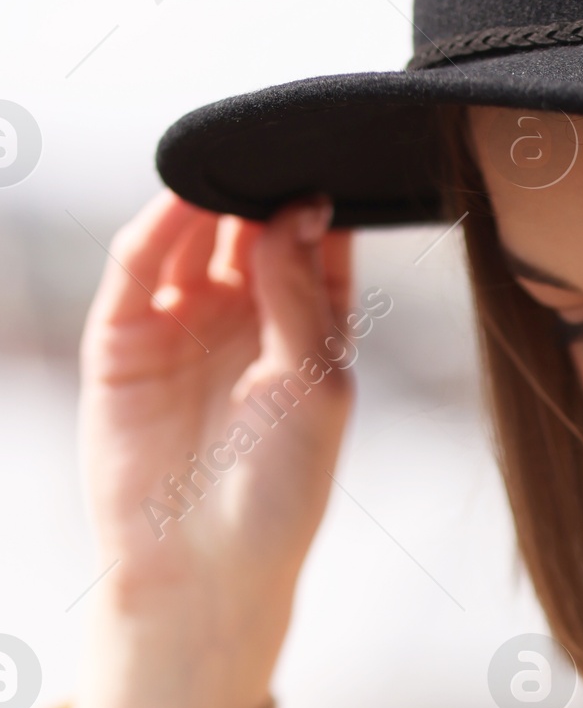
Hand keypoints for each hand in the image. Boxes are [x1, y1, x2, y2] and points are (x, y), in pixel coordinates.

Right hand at [58, 191, 355, 707]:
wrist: (203, 569)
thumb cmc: (278, 493)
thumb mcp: (314, 387)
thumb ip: (303, 295)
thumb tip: (294, 206)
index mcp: (307, 333)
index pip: (316, 243)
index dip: (321, 198)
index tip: (334, 152)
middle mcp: (244, 320)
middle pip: (251, 227)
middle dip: (261, 185)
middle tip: (276, 138)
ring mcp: (181, 325)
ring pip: (191, 236)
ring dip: (208, 197)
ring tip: (228, 156)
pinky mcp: (123, 338)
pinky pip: (136, 268)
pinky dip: (155, 228)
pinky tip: (180, 198)